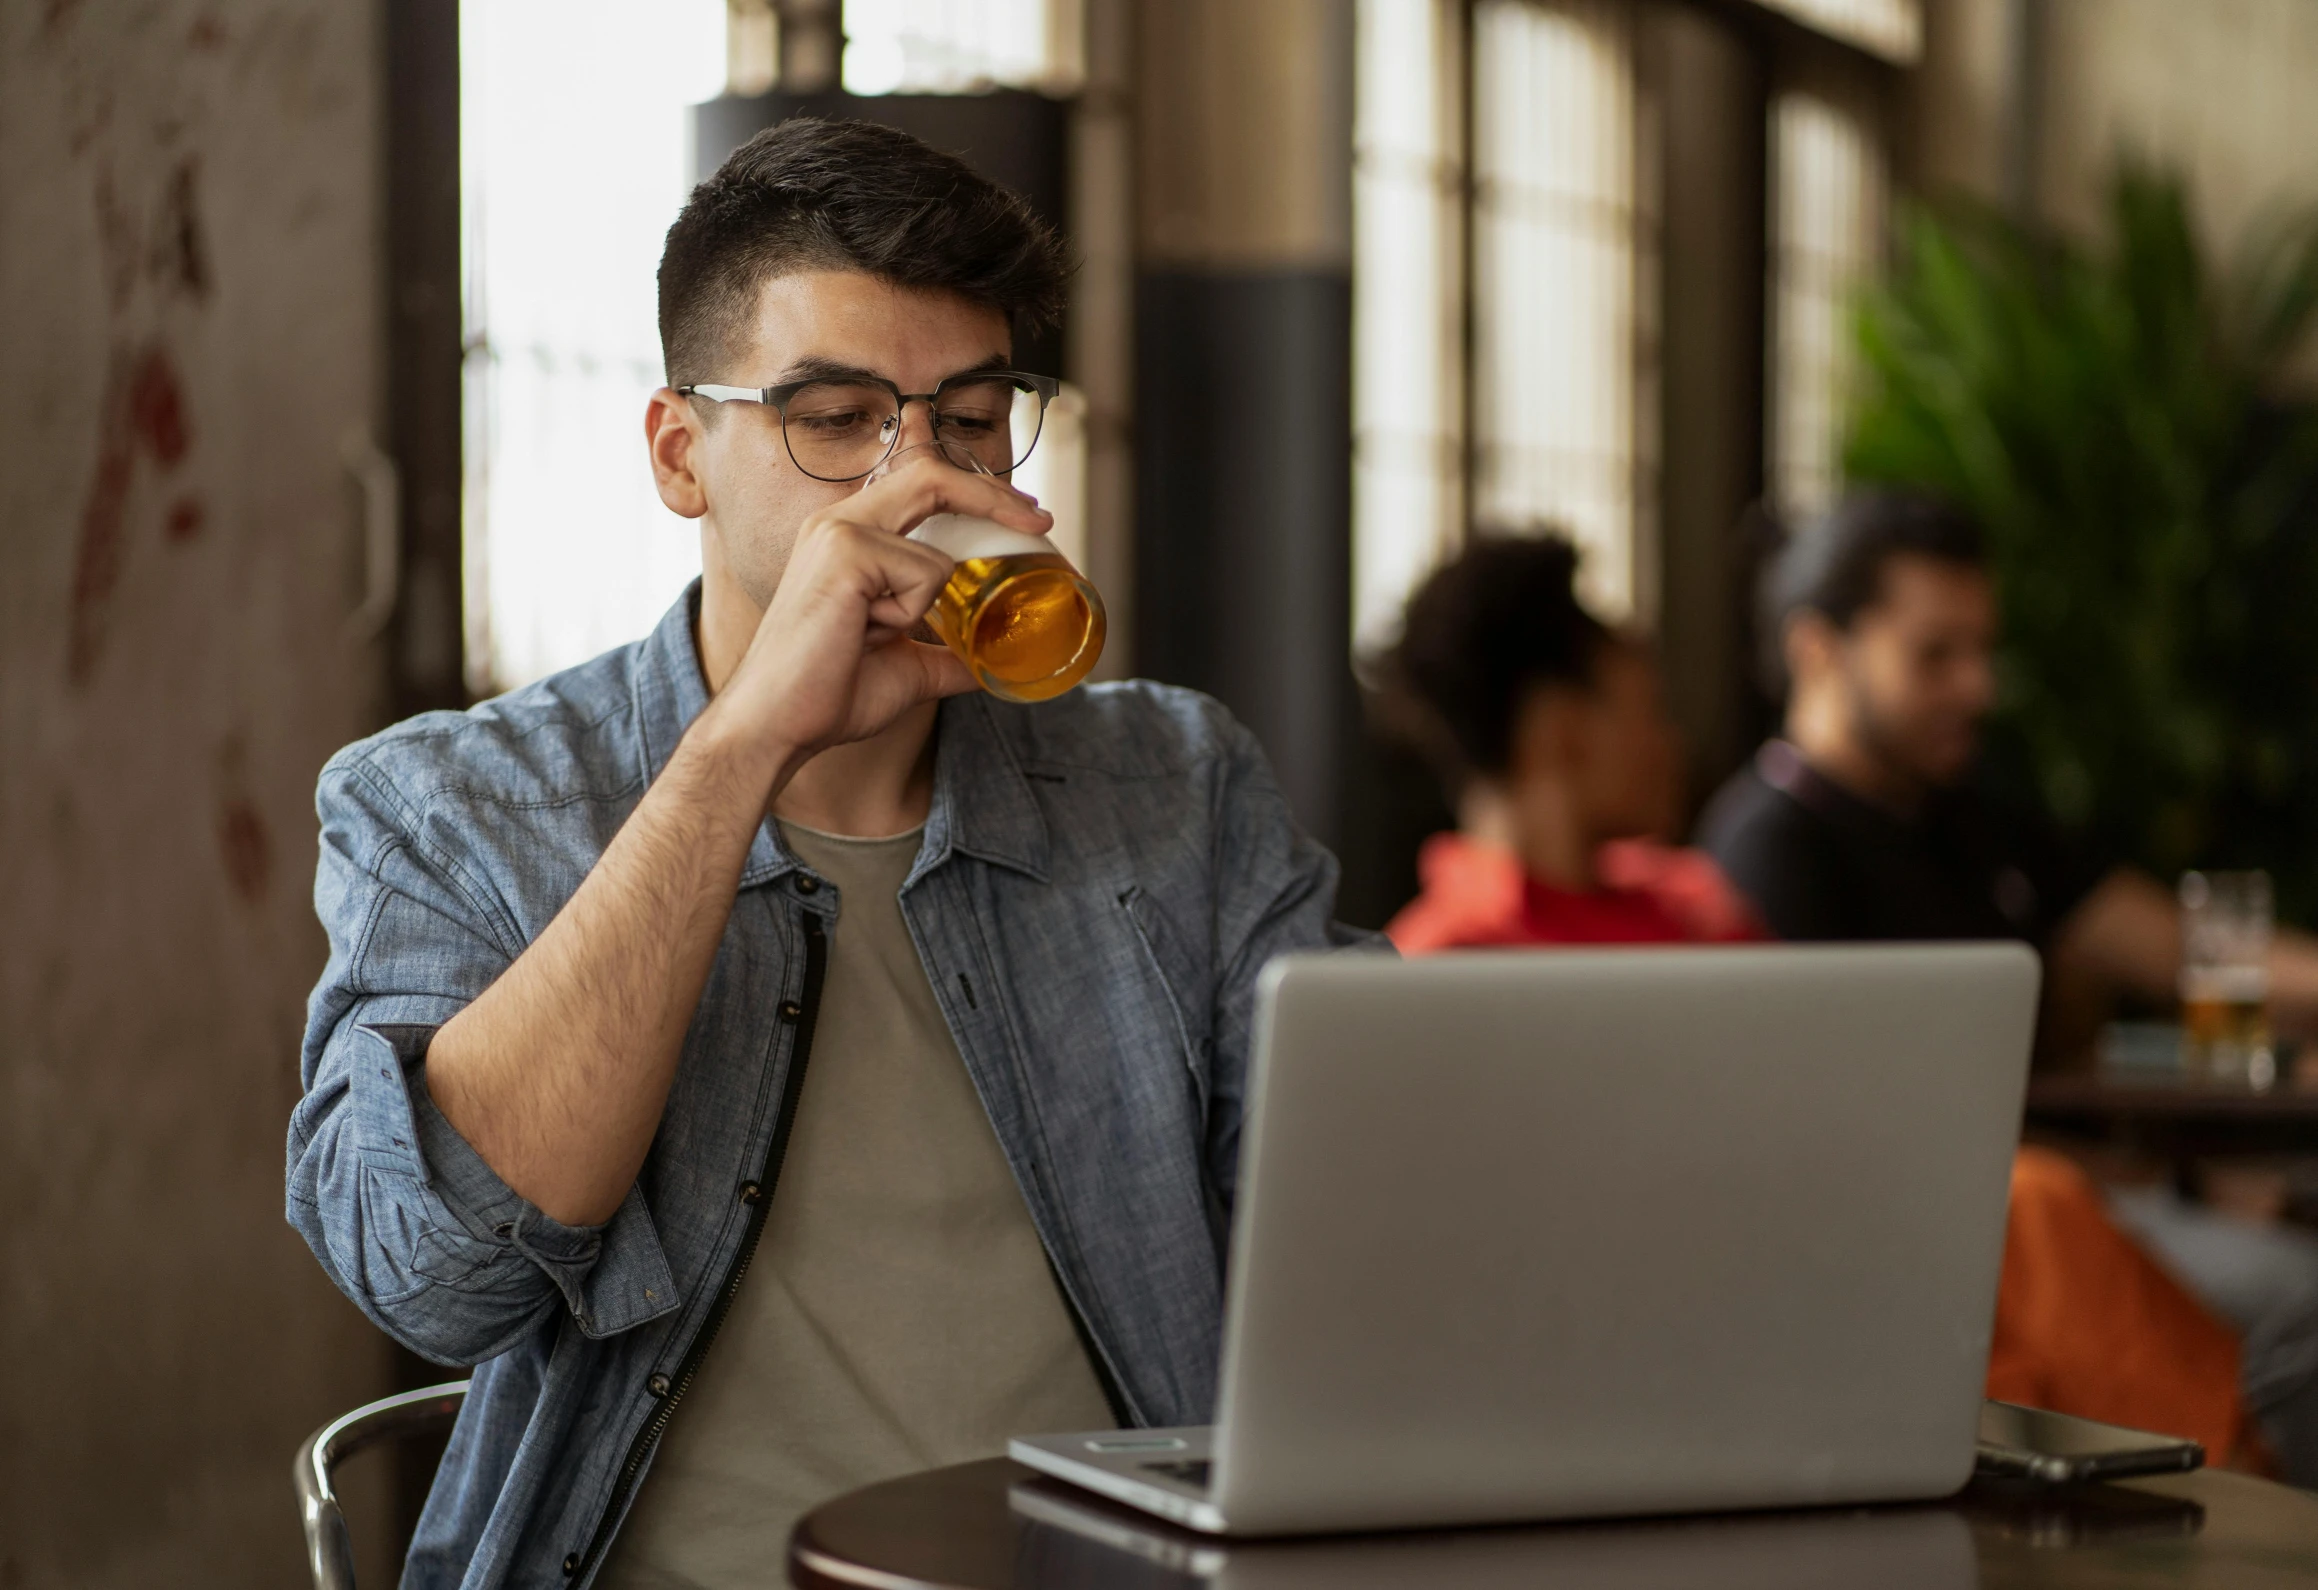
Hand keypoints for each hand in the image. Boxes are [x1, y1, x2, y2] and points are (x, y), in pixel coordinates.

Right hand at [708, 452, 1053, 763]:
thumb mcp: (906, 668)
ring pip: (936, 556)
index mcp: (849, 536)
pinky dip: (909, 615)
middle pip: (932, 477)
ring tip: (869, 636)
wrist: (778, 725)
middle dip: (993, 496)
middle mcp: (839, 520)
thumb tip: (992, 665)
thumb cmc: (827, 694)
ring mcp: (839, 531)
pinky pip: (925, 576)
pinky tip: (862, 633)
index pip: (922, 485)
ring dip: (922, 609)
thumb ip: (947, 654)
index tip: (1026, 516)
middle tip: (1040, 522)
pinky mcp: (846, 552)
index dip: (977, 492)